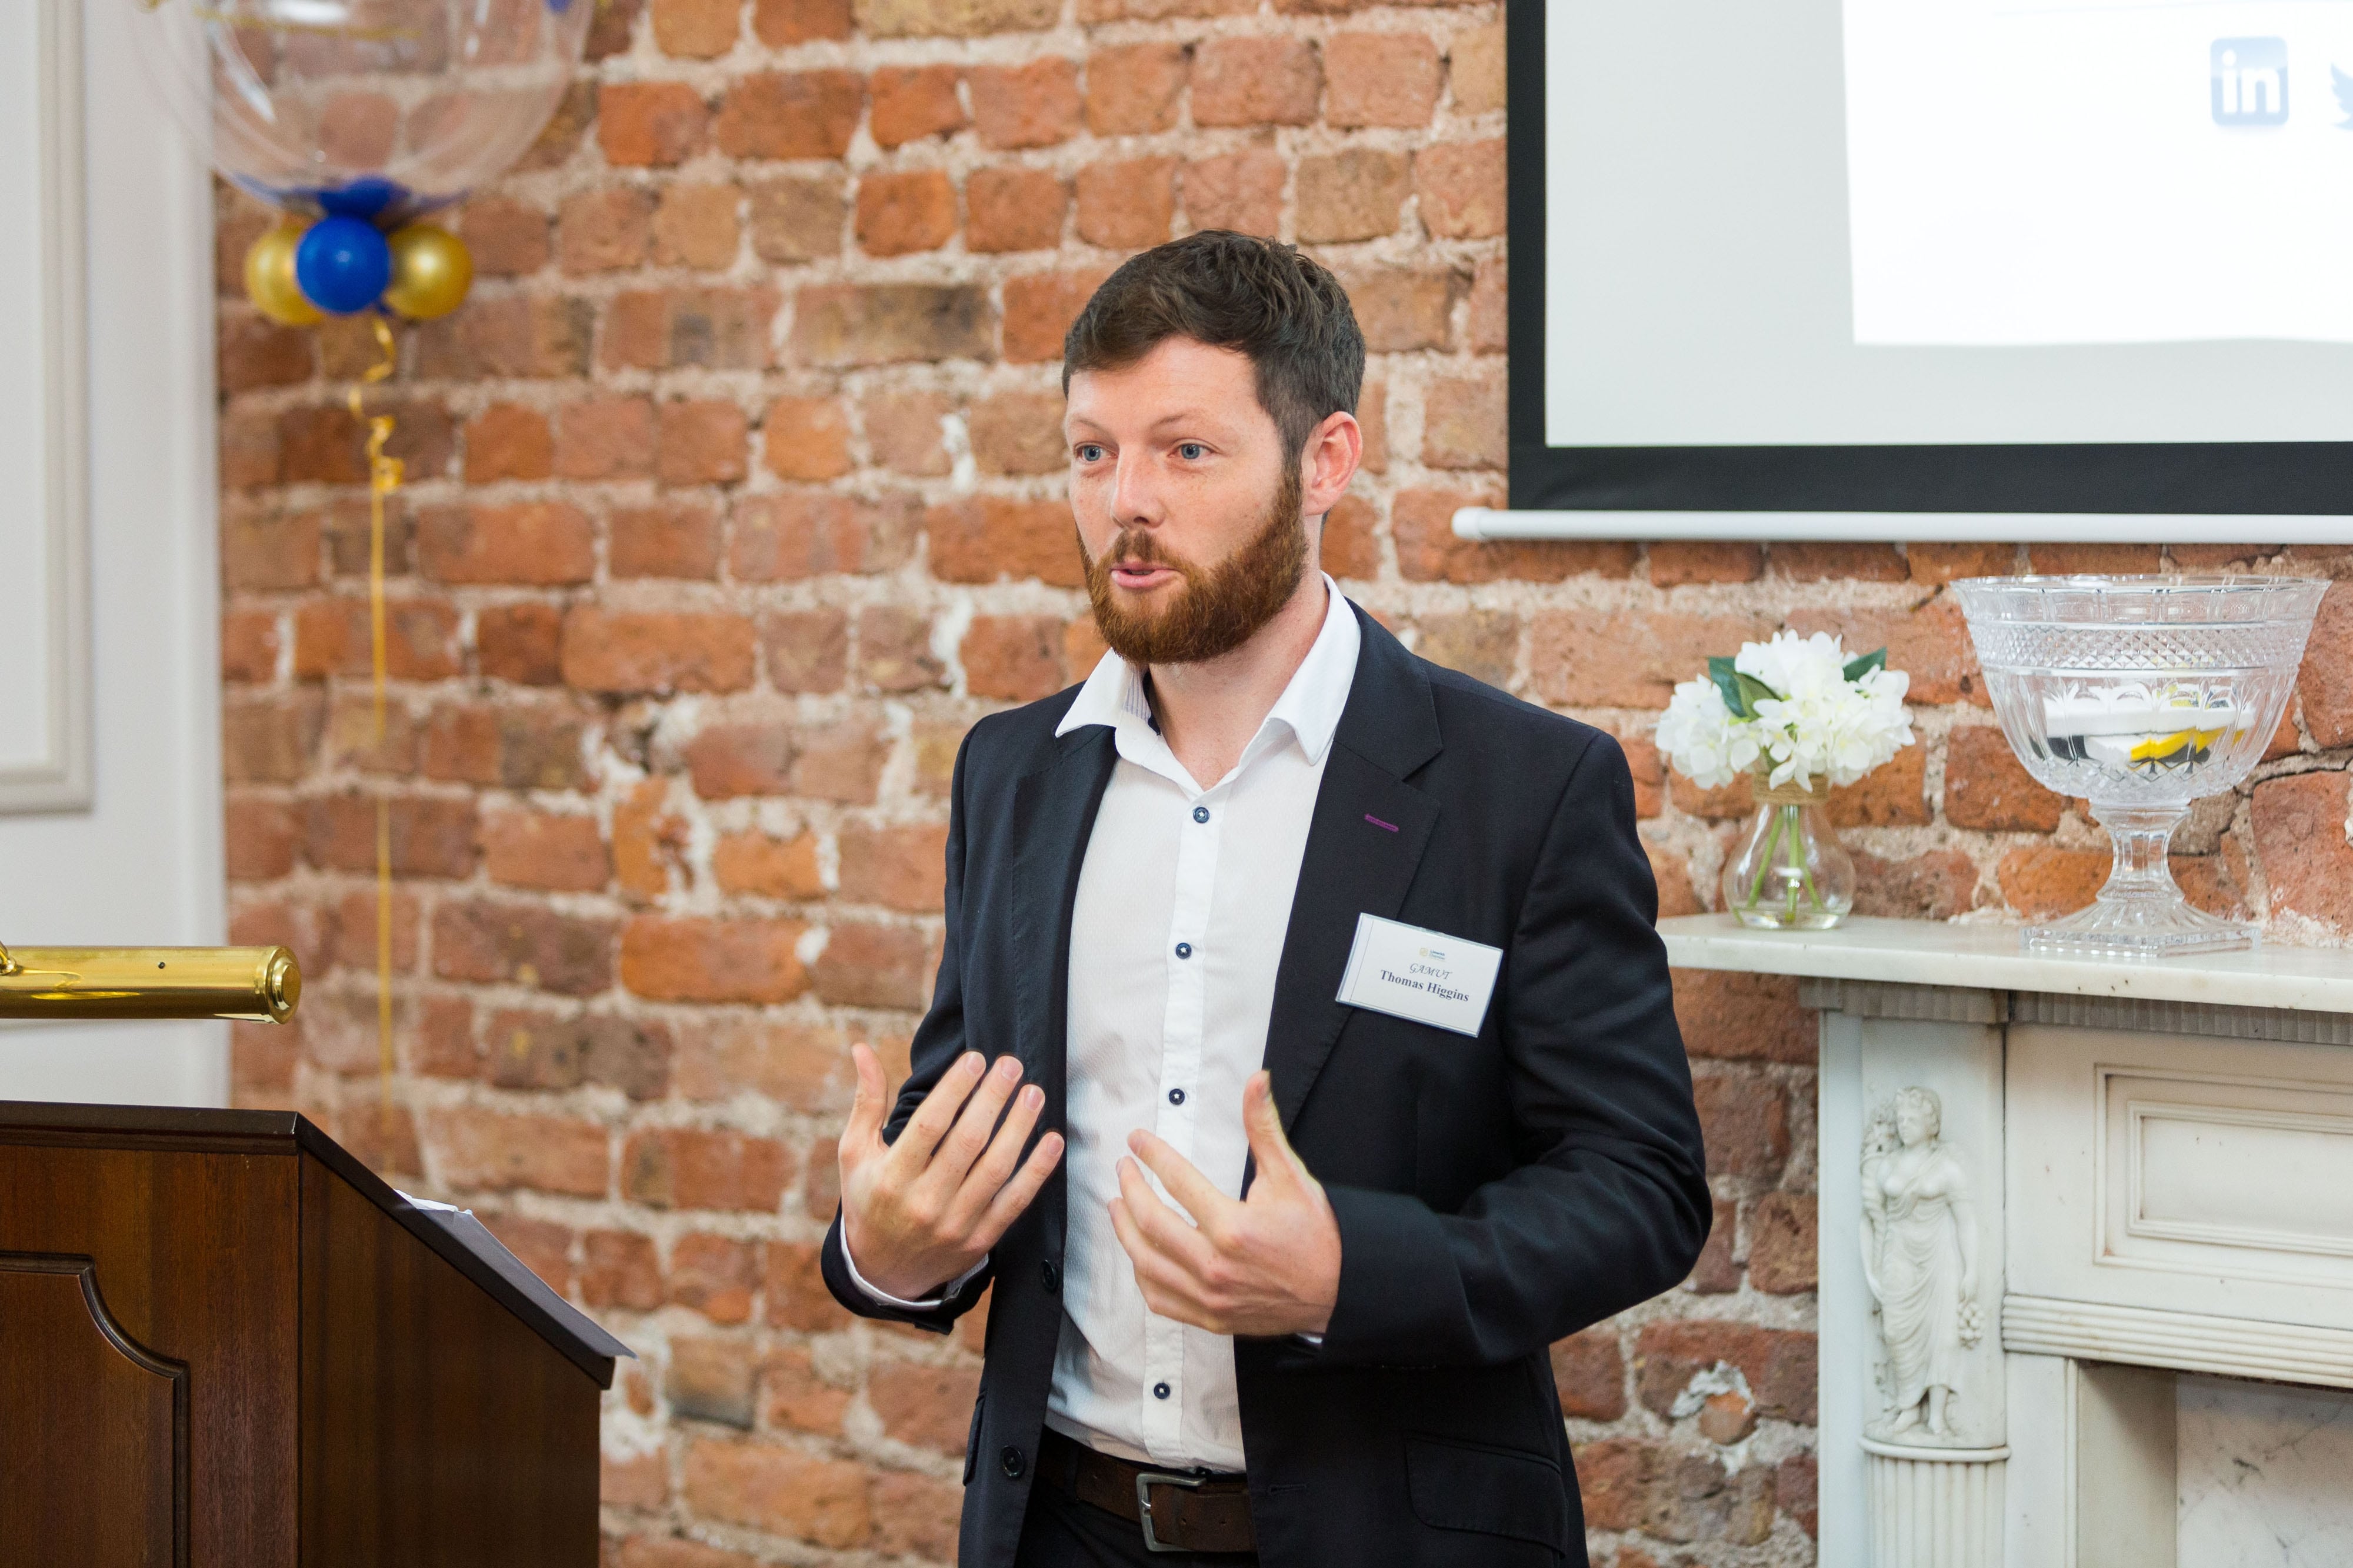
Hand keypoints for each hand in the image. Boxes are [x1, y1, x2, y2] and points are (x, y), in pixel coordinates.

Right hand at [838, 1045, 1063, 1300]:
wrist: (883, 1272)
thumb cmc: (869, 1199)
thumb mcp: (856, 1153)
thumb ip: (866, 1102)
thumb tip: (862, 1048)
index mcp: (892, 1177)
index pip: (929, 1125)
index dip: (955, 1089)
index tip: (976, 1058)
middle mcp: (924, 1202)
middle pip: (967, 1142)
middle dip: (992, 1099)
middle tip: (1012, 1064)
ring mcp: (956, 1223)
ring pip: (996, 1169)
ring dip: (1019, 1128)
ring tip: (1033, 1093)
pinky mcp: (981, 1239)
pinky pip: (1015, 1202)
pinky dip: (1037, 1171)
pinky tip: (1052, 1140)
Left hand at [1108, 1069, 1340, 1337]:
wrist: (1336, 1290)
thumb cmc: (1314, 1234)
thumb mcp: (1291, 1175)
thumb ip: (1264, 1128)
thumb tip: (1257, 1079)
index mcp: (1233, 1227)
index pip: (1178, 1181)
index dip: (1153, 1155)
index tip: (1137, 1141)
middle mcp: (1215, 1265)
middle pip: (1151, 1223)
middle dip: (1130, 1189)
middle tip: (1123, 1169)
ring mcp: (1209, 1296)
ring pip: (1147, 1263)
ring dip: (1124, 1230)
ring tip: (1116, 1205)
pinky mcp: (1209, 1317)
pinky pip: (1159, 1299)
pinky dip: (1142, 1274)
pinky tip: (1138, 1254)